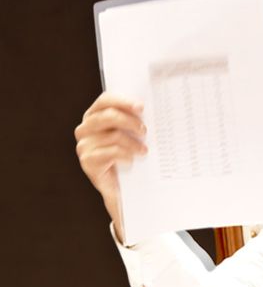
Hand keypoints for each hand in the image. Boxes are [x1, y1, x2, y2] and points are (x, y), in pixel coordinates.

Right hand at [74, 92, 147, 238]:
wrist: (124, 186)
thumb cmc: (130, 154)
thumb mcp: (131, 133)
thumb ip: (134, 118)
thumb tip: (154, 105)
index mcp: (95, 115)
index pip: (105, 100)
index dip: (123, 101)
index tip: (141, 107)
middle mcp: (85, 128)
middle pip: (108, 116)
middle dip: (130, 121)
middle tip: (145, 131)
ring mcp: (84, 145)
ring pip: (113, 135)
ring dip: (133, 143)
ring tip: (144, 150)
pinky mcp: (87, 161)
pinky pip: (111, 152)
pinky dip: (126, 156)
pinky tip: (132, 161)